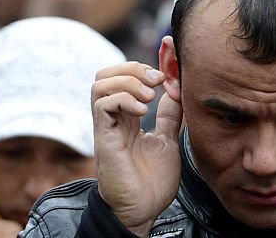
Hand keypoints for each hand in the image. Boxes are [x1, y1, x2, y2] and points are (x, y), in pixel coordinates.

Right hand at [91, 62, 182, 236]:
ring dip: (127, 81)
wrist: (143, 211)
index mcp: (127, 116)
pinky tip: (142, 111)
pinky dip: (123, 99)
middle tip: (156, 80)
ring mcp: (106, 127)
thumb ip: (169, 116)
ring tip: (149, 96)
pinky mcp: (104, 138)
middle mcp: (113, 118)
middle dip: (132, 68)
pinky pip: (102, 105)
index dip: (143, 65)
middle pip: (105, 74)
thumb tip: (175, 90)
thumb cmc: (152, 181)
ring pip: (100, 84)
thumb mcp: (167, 140)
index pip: (123, 76)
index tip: (167, 70)